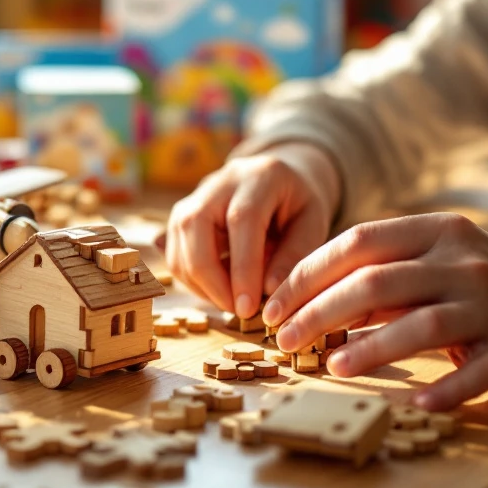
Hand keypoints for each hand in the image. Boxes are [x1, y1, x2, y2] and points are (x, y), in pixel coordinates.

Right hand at [165, 143, 341, 317]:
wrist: (276, 180)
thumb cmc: (297, 206)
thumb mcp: (312, 225)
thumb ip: (293, 256)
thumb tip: (268, 292)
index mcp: (259, 176)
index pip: (241, 220)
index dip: (243, 267)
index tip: (248, 307)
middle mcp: (218, 182)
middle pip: (196, 227)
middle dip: (211, 279)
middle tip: (237, 311)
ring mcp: (192, 199)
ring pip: (179, 244)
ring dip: (200, 285)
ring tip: (232, 302)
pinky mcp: (179, 218)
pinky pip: (175, 256)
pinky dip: (193, 281)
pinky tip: (220, 290)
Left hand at [264, 213, 487, 409]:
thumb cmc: (469, 286)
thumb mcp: (427, 264)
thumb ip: (374, 274)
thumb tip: (297, 300)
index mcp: (436, 231)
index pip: (359, 242)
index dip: (307, 274)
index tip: (273, 306)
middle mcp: (464, 263)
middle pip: (377, 283)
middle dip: (319, 313)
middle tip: (285, 340)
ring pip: (420, 326)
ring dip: (369, 349)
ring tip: (332, 366)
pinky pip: (474, 373)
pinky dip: (444, 389)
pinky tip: (415, 402)